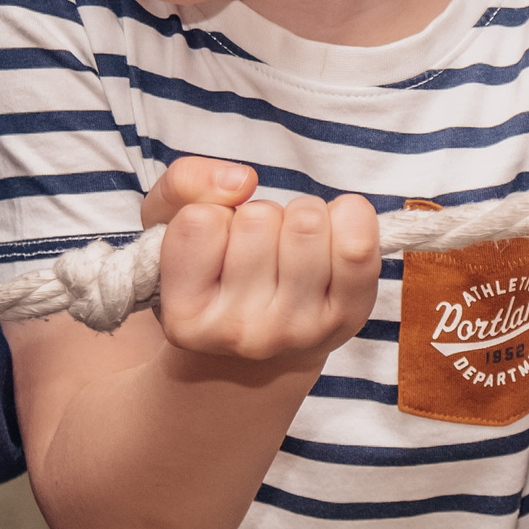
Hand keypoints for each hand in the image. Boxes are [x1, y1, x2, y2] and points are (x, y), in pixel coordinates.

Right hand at [145, 157, 377, 376]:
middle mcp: (240, 334)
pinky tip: (333, 234)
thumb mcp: (171, 224)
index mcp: (184, 319)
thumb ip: (185, 182)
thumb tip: (242, 181)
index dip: (212, 214)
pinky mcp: (346, 318)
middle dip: (260, 214)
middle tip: (257, 246)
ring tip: (289, 247)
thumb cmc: (214, 270)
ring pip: (306, 221)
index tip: (215, 243)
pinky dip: (350, 219)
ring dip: (301, 215)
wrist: (261, 347)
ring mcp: (297, 329)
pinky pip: (356, 245)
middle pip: (257, 218)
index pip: (199, 221)